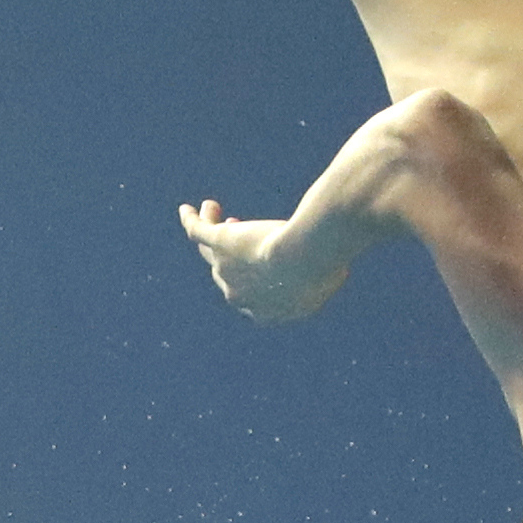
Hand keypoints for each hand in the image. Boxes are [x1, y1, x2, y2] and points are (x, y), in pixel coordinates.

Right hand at [177, 199, 347, 320]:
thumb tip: (334, 266)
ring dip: (209, 229)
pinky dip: (192, 221)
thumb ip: (325, 275)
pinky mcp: (220, 243)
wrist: (306, 258)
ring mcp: (225, 268)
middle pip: (226, 271)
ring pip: (209, 248)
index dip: (251, 274)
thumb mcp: (330, 278)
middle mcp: (237, 294)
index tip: (260, 255)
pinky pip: (197, 232)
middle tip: (237, 227)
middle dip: (230, 252)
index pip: (250, 295)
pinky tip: (188, 209)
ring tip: (212, 209)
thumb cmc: (323, 270)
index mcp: (263, 313)